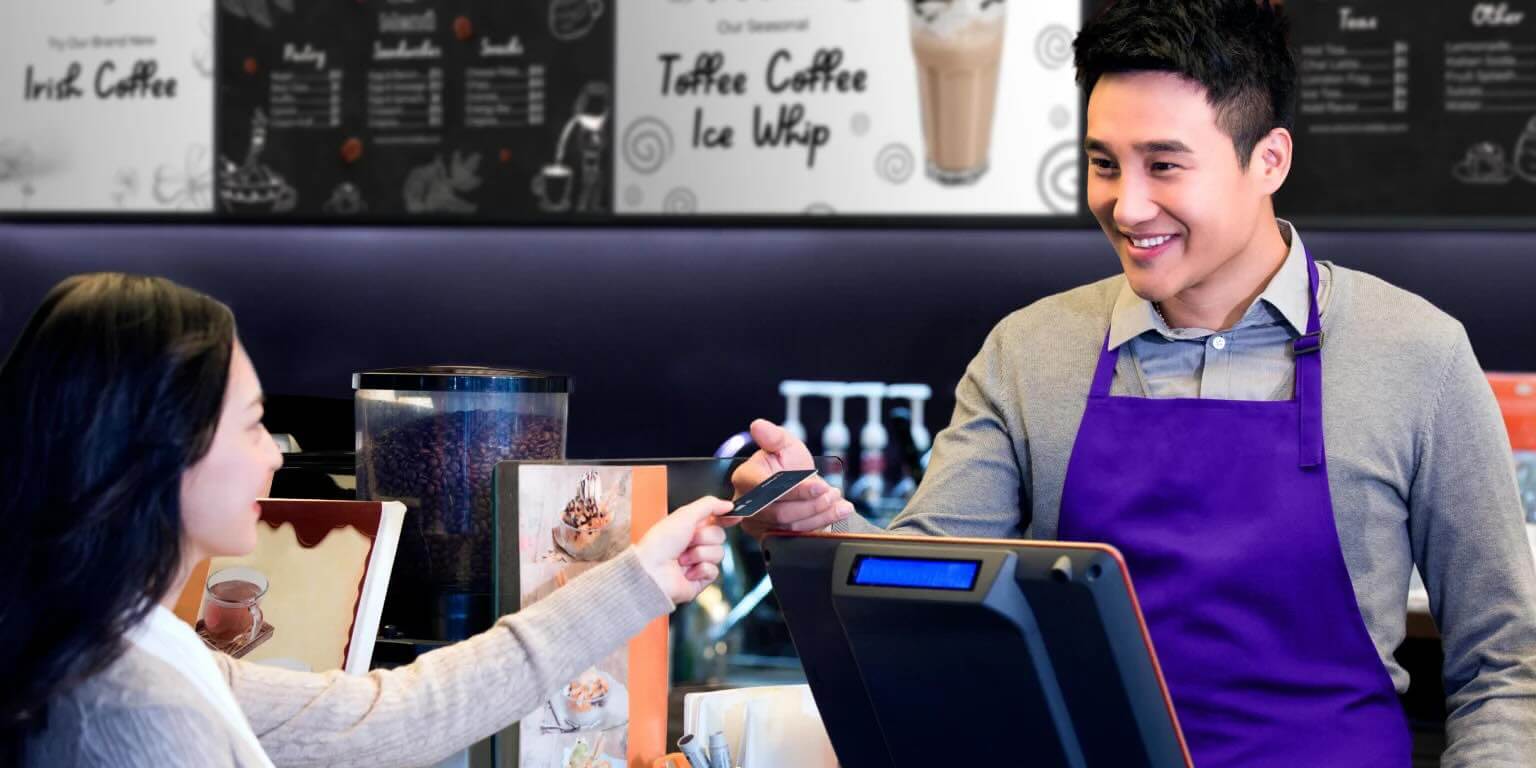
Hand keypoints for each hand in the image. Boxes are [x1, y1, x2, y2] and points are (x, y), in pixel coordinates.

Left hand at [635, 496, 730, 604]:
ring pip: (718, 553)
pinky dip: (701, 569)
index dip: (725, 517)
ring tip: (683, 559)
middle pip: (719, 536)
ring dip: (700, 554)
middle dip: (705, 538)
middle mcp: (694, 544)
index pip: (715, 519)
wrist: (651, 571)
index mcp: (689, 527)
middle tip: (688, 541)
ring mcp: (698, 562)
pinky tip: (687, 571)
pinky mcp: (700, 579)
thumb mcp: (684, 514)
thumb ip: (709, 505)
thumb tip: (728, 504)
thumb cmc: (659, 543)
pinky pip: (714, 571)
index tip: (734, 516)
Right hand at [729, 419, 853, 538]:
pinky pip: (797, 536)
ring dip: (820, 514)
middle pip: (779, 512)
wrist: (798, 484)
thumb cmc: (787, 463)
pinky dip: (821, 523)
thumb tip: (758, 425)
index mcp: (745, 478)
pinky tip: (838, 511)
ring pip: (790, 526)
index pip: (767, 489)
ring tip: (838, 501)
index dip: (794, 489)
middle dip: (811, 504)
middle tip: (831, 493)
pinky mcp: (772, 537)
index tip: (820, 485)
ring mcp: (758, 524)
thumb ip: (773, 436)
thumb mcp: (784, 443)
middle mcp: (747, 505)